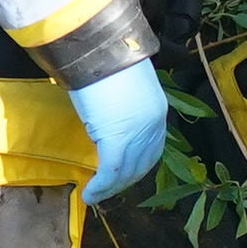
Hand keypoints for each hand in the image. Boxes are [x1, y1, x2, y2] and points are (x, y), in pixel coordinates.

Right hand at [72, 60, 168, 204]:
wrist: (98, 51)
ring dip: (111, 188)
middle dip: (125, 181)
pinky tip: (89, 194)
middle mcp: (153, 126)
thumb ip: (124, 110)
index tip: (123, 175)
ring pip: (126, 172)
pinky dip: (101, 187)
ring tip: (96, 196)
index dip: (138, 165)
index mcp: (157, 113)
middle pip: (141, 164)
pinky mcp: (118, 140)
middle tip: (108, 191)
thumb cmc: (104, 63)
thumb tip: (109, 122)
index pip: (152, 149)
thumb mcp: (122, 90)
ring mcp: (137, 134)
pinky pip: (111, 171)